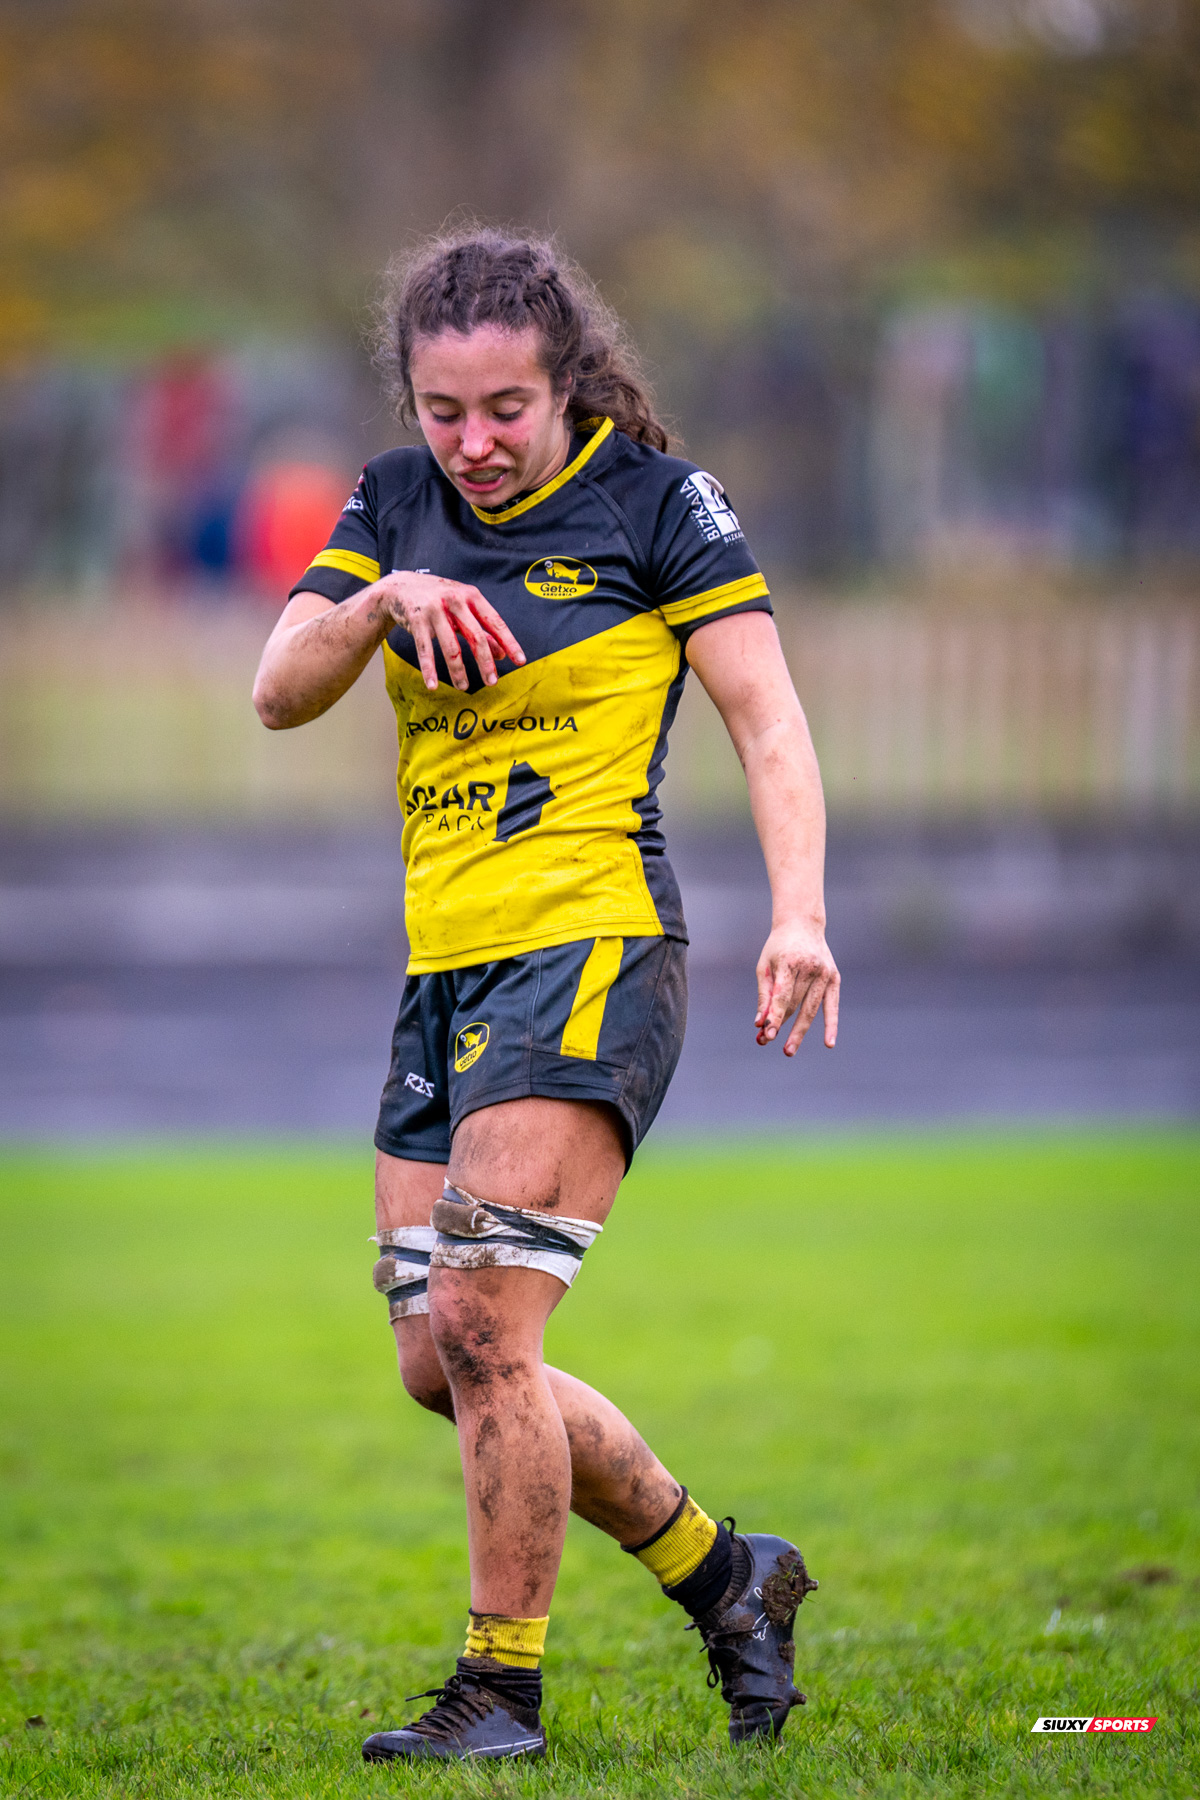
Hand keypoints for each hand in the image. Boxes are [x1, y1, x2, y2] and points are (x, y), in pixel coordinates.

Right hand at [374, 571, 525, 691]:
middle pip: (476, 636)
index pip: (495, 621)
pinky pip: (425, 649)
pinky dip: (429, 669)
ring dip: (458, 671)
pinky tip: (432, 685)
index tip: (520, 661)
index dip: (509, 642)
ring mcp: (435, 610)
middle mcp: (455, 601)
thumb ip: (483, 630)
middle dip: (485, 662)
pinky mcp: (417, 620)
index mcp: (471, 596)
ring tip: (463, 687)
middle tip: (492, 682)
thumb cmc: (438, 599)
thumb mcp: (463, 610)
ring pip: (451, 647)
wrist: (400, 587)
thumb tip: (502, 654)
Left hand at [754, 921, 839, 1055]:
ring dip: (798, 1031)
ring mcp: (825, 973)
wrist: (803, 924)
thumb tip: (760, 1023)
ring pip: (810, 1008)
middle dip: (781, 1025)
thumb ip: (764, 996)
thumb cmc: (778, 948)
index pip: (782, 996)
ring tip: (788, 1050)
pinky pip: (832, 1005)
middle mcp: (810, 967)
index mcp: (790, 962)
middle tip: (768, 1044)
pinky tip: (829, 1043)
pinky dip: (831, 1025)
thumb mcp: (765, 966)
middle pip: (795, 1004)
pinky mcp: (835, 978)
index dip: (775, 1016)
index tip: (767, 1034)